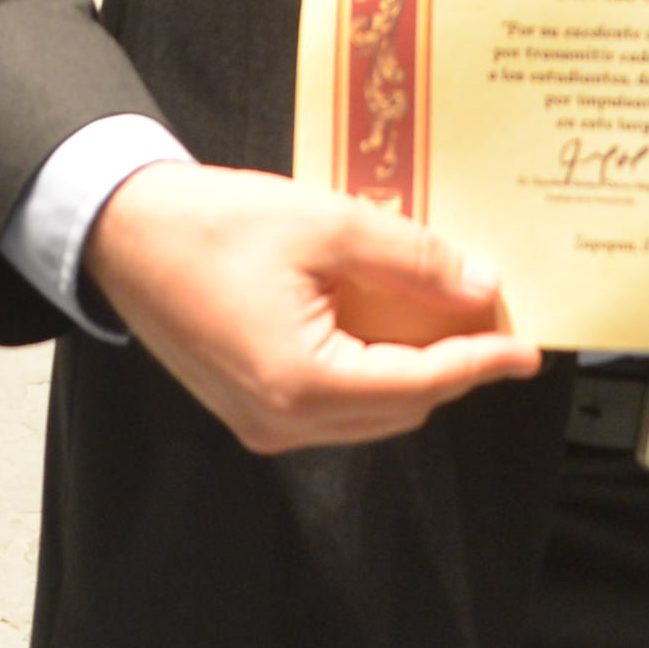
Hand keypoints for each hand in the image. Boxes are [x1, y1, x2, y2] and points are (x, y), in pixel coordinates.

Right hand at [76, 161, 542, 454]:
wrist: (122, 232)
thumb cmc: (209, 223)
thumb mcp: (326, 223)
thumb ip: (411, 260)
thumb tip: (478, 286)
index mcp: (300, 381)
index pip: (421, 383)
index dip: (481, 361)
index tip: (526, 348)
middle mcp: (281, 421)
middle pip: (402, 407)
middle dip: (452, 364)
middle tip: (488, 313)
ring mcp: (261, 423)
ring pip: (370, 411)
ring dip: (412, 369)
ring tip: (441, 312)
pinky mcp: (249, 410)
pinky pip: (334, 405)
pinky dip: (370, 370)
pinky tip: (385, 322)